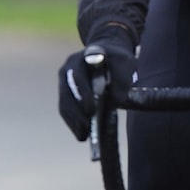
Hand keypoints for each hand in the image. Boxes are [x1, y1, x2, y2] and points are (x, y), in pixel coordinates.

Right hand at [58, 25, 136, 140]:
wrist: (108, 53)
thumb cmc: (117, 58)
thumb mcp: (125, 63)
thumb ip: (122, 79)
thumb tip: (116, 101)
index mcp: (81, 58)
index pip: (78, 76)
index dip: (83, 93)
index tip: (91, 109)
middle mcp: (68, 69)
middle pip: (67, 93)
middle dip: (76, 113)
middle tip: (88, 128)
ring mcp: (65, 81)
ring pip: (64, 104)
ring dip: (73, 121)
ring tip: (84, 136)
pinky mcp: (66, 92)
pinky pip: (65, 109)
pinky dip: (72, 122)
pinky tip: (82, 134)